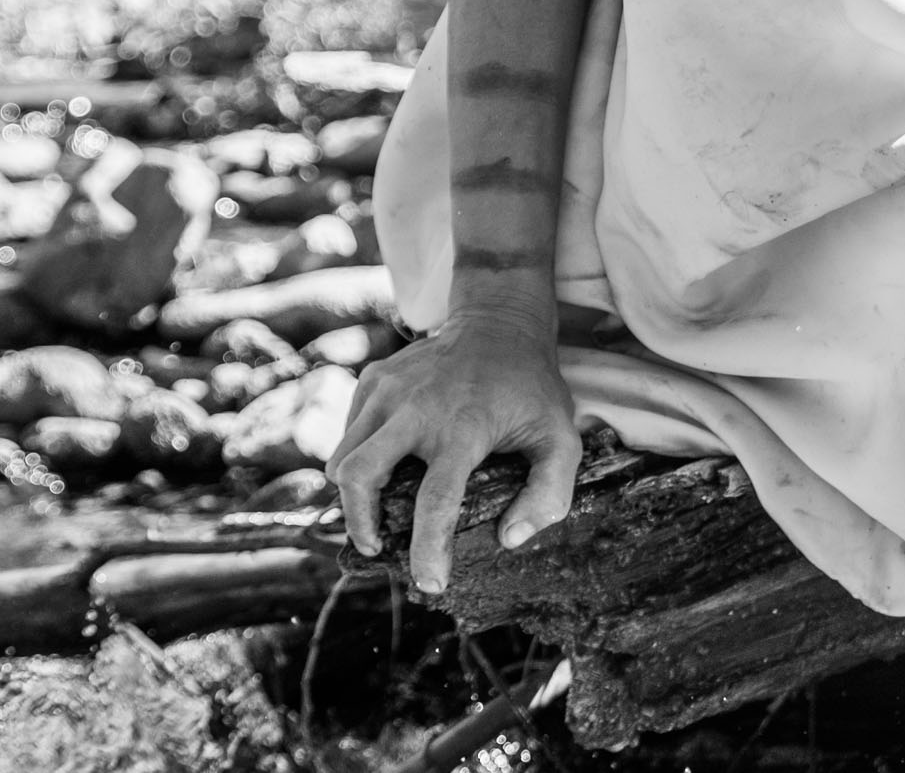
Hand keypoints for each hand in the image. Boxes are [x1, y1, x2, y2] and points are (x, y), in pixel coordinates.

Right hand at [328, 311, 583, 594]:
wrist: (499, 321)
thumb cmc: (531, 389)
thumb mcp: (561, 438)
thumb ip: (548, 494)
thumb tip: (508, 538)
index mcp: (463, 428)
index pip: (434, 502)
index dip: (427, 551)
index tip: (429, 583)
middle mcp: (415, 408)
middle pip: (360, 477)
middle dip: (360, 524)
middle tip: (378, 547)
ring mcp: (388, 390)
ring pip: (342, 458)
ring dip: (353, 496)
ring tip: (376, 515)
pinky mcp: (372, 380)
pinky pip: (349, 435)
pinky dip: (355, 460)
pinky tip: (384, 467)